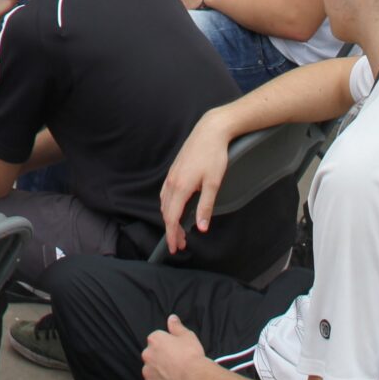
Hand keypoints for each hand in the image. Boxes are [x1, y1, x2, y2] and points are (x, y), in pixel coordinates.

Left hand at [141, 316, 214, 379]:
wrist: (194, 378)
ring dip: (159, 370)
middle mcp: (148, 354)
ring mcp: (148, 371)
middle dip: (161, 357)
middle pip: (153, 354)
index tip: (176, 350)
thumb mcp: (187, 336)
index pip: (157, 338)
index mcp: (155, 340)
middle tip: (175, 362)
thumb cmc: (191, 357)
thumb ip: (177, 326)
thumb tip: (172, 318)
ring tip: (174, 373)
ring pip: (152, 369)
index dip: (167, 344)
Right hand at [157, 116, 230, 252]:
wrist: (210, 131)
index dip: (172, 235)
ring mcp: (171, 176)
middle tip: (180, 244)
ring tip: (179, 230)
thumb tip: (201, 227)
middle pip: (166, 213)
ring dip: (169, 219)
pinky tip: (175, 209)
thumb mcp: (214, 183)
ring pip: (164, 204)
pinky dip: (168, 207)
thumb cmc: (214, 155)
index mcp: (180, 187)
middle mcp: (172, 182)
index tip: (175, 248)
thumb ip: (206, 206)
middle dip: (171, 231)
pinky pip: (165, 194)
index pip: (172, 218)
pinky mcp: (174, 171)